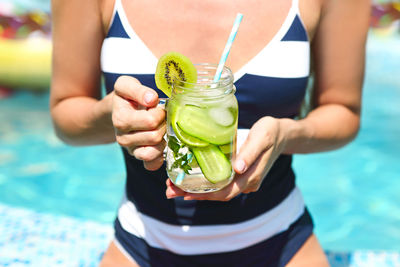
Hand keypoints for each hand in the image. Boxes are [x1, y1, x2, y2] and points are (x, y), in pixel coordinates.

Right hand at [112, 76, 165, 170]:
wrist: (117, 110)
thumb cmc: (126, 97)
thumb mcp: (126, 85)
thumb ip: (138, 90)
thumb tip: (152, 99)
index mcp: (121, 119)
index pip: (150, 121)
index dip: (160, 112)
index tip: (158, 106)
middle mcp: (123, 138)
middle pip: (155, 137)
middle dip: (163, 125)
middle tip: (162, 117)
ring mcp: (130, 150)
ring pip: (153, 152)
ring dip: (163, 139)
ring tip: (160, 128)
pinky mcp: (137, 158)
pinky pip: (151, 165)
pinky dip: (159, 156)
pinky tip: (161, 143)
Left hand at [166, 116, 286, 200]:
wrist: (284, 134)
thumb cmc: (271, 132)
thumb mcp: (262, 138)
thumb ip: (250, 153)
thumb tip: (237, 169)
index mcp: (250, 177)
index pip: (223, 192)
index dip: (203, 195)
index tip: (182, 192)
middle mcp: (246, 183)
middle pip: (217, 194)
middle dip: (192, 194)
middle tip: (169, 190)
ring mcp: (243, 180)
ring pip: (217, 191)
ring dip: (196, 190)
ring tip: (173, 186)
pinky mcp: (239, 174)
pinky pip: (220, 183)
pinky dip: (204, 184)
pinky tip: (190, 179)